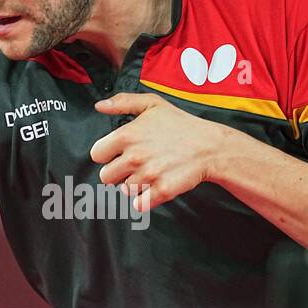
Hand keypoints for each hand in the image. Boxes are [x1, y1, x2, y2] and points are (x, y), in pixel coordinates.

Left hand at [91, 93, 228, 211]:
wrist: (210, 146)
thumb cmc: (181, 125)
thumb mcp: (152, 104)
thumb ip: (122, 102)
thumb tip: (100, 106)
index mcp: (126, 135)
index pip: (97, 154)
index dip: (108, 154)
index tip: (119, 153)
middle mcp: (134, 157)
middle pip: (106, 177)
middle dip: (118, 173)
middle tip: (135, 165)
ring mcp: (148, 176)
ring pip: (124, 190)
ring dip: (135, 184)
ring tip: (151, 172)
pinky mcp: (161, 191)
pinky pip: (139, 204)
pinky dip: (145, 200)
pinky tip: (154, 187)